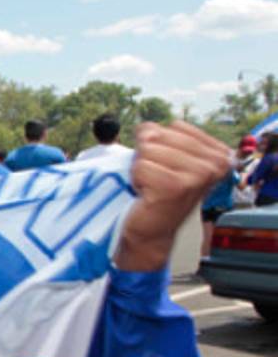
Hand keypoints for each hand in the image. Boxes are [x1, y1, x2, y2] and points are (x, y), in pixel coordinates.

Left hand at [117, 121, 231, 270]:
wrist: (151, 230)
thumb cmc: (156, 191)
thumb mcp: (164, 155)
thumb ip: (156, 134)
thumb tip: (146, 131)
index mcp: (219, 154)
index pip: (175, 126)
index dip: (159, 144)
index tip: (167, 168)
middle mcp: (215, 164)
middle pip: (159, 135)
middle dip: (148, 156)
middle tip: (156, 179)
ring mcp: (197, 175)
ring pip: (147, 149)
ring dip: (141, 169)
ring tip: (151, 187)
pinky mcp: (175, 187)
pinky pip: (140, 166)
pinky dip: (136, 179)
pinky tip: (147, 194)